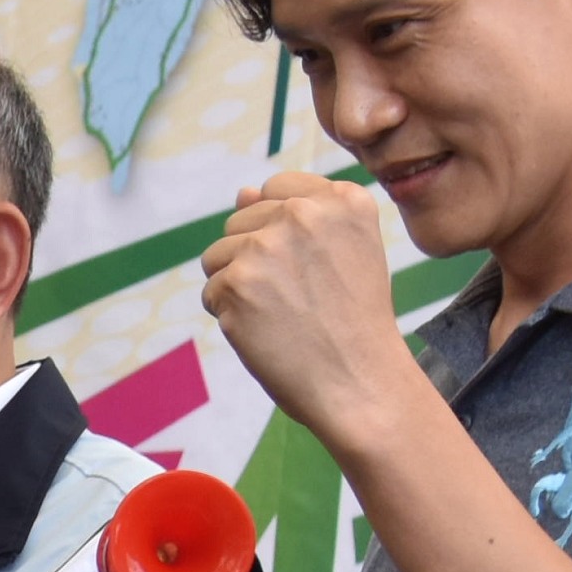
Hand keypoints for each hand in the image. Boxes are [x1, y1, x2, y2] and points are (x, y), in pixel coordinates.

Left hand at [200, 166, 419, 446]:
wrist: (360, 382)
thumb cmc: (353, 322)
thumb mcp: (346, 252)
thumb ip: (299, 215)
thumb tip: (242, 192)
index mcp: (342, 199)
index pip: (277, 189)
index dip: (278, 230)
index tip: (303, 264)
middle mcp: (304, 213)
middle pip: (241, 221)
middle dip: (254, 259)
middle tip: (296, 298)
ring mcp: (268, 247)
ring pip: (218, 255)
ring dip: (236, 286)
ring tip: (280, 313)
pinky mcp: (238, 283)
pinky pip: (211, 291)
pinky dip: (229, 316)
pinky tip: (266, 331)